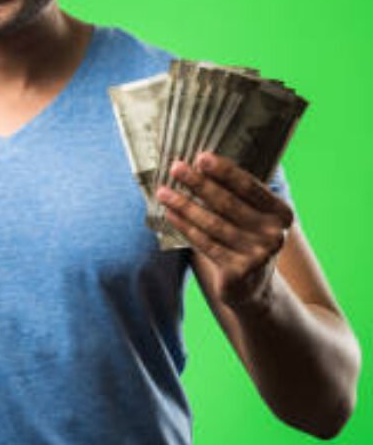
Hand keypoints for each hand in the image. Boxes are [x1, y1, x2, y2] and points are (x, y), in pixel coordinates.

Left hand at [156, 152, 293, 308]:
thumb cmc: (247, 238)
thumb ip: (237, 193)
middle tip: (175, 168)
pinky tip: (170, 214)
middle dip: (198, 183)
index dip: (224, 171)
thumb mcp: (253, 215)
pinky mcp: (238, 272)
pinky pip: (205, 244)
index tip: (200, 157)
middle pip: (228, 204)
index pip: (249, 187)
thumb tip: (199, 162)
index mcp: (282, 213)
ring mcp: (258, 255)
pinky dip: (185, 227)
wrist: (254, 287)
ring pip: (213, 224)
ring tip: (163, 191)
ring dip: (185, 205)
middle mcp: (274, 234)